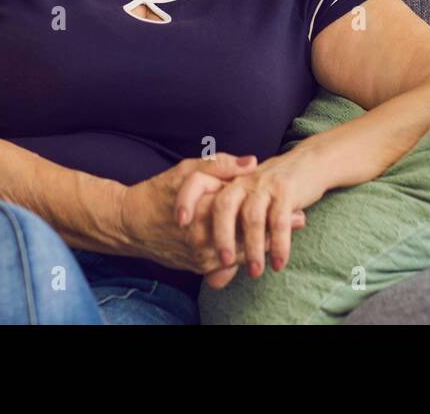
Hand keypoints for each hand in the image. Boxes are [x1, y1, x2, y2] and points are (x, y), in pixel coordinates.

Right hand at [119, 153, 305, 281]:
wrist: (130, 224)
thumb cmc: (158, 192)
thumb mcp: (186, 171)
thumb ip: (220, 166)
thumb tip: (252, 162)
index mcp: (205, 211)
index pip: (246, 214)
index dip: (272, 212)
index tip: (294, 206)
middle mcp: (204, 238)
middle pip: (248, 238)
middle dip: (274, 230)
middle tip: (299, 220)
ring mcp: (200, 257)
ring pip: (241, 255)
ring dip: (263, 245)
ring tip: (284, 236)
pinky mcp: (197, 267)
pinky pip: (227, 265)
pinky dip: (244, 256)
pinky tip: (258, 248)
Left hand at [175, 146, 327, 279]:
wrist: (307, 164)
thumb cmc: (269, 194)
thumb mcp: (244, 210)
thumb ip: (228, 241)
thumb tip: (212, 282)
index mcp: (227, 181)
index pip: (198, 184)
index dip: (186, 200)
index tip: (179, 222)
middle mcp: (242, 181)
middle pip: (223, 204)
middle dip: (221, 234)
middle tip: (221, 261)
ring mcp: (264, 184)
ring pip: (252, 217)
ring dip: (253, 247)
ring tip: (255, 272)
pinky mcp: (286, 190)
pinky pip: (279, 220)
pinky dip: (279, 244)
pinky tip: (278, 263)